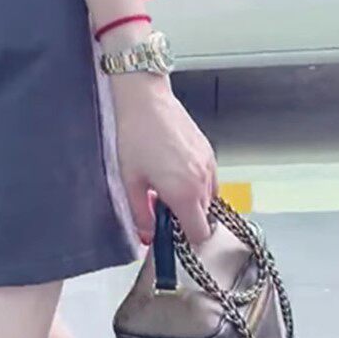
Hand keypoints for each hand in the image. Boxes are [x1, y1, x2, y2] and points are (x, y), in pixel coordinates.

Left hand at [110, 74, 217, 247]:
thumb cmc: (135, 135)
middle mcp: (202, 181)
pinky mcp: (208, 151)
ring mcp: (208, 164)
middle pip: (204, 217)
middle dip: (185, 218)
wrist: (145, 99)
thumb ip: (140, 215)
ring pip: (208, 198)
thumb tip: (147, 236)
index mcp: (184, 193)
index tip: (168, 232)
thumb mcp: (129, 181)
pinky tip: (174, 171)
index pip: (200, 234)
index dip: (184, 238)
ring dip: (191, 201)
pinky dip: (196, 183)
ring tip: (165, 186)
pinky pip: (209, 179)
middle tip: (160, 205)